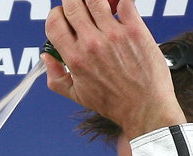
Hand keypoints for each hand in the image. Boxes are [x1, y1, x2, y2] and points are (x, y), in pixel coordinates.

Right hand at [43, 0, 184, 136]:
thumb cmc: (113, 103)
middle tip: (81, 8)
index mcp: (74, 58)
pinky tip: (118, 6)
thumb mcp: (77, 95)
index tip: (64, 18)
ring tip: (101, 6)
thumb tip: (47, 57)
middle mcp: (92, 43)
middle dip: (73, 2)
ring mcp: (114, 35)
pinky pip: (125, 2)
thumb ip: (56, 77)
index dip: (56, 15)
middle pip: (72, 4)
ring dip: (94, 0)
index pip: (54, 22)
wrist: (145, 108)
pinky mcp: (135, 30)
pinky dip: (119, 1)